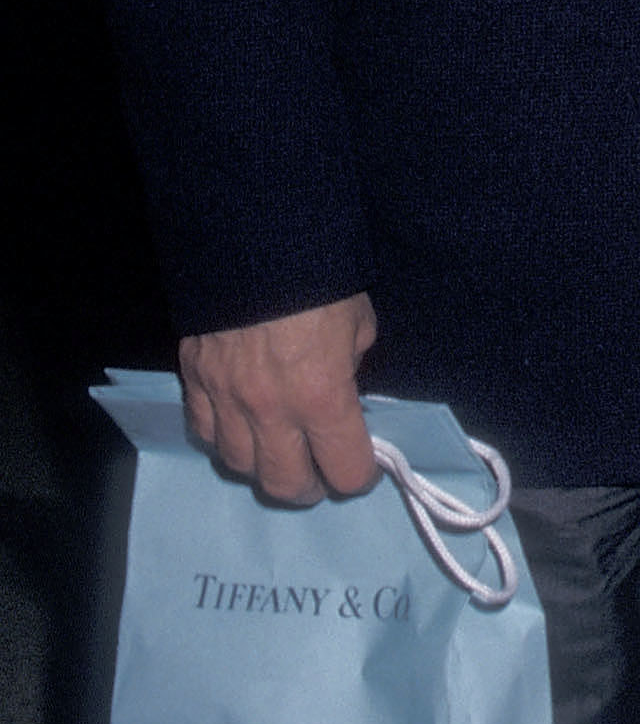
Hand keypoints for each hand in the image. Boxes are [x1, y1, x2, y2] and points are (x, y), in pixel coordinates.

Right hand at [179, 293, 378, 504]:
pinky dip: (224, 438)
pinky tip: (239, 425)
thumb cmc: (319, 276)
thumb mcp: (358, 320)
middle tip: (319, 472)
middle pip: (286, 486)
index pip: (345, 470)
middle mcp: (270, 410)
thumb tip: (344, 387)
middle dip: (310, 487)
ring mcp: (225, 399)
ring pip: (240, 466)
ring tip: (279, 451)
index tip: (362, 466)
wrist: (253, 237)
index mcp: (321, 396)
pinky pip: (204, 433)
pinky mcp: (194, 381)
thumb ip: (352, 363)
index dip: (359, 475)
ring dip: (264, 466)